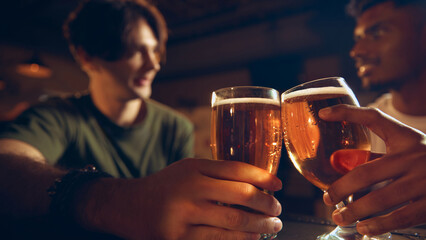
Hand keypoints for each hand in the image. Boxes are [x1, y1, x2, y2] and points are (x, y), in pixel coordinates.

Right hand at [79, 158, 282, 239]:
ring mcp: (184, 215)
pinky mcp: (179, 238)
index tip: (279, 186)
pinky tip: (253, 238)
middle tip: (278, 210)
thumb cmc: (165, 187)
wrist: (128, 206)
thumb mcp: (187, 170)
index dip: (264, 177)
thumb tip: (256, 184)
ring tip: (273, 226)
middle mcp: (190, 188)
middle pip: (241, 194)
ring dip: (260, 225)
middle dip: (267, 204)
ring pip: (234, 220)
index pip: (238, 169)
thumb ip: (216, 173)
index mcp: (194, 168)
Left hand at [318, 105, 425, 235]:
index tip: (323, 114)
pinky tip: (365, 229)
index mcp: (405, 138)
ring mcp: (424, 181)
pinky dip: (380, 224)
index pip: (374, 118)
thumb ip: (378, 154)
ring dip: (356, 211)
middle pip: (366, 173)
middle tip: (327, 198)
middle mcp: (413, 157)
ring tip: (339, 217)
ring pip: (382, 199)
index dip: (348, 113)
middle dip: (341, 188)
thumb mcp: (407, 148)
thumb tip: (341, 162)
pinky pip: (402, 216)